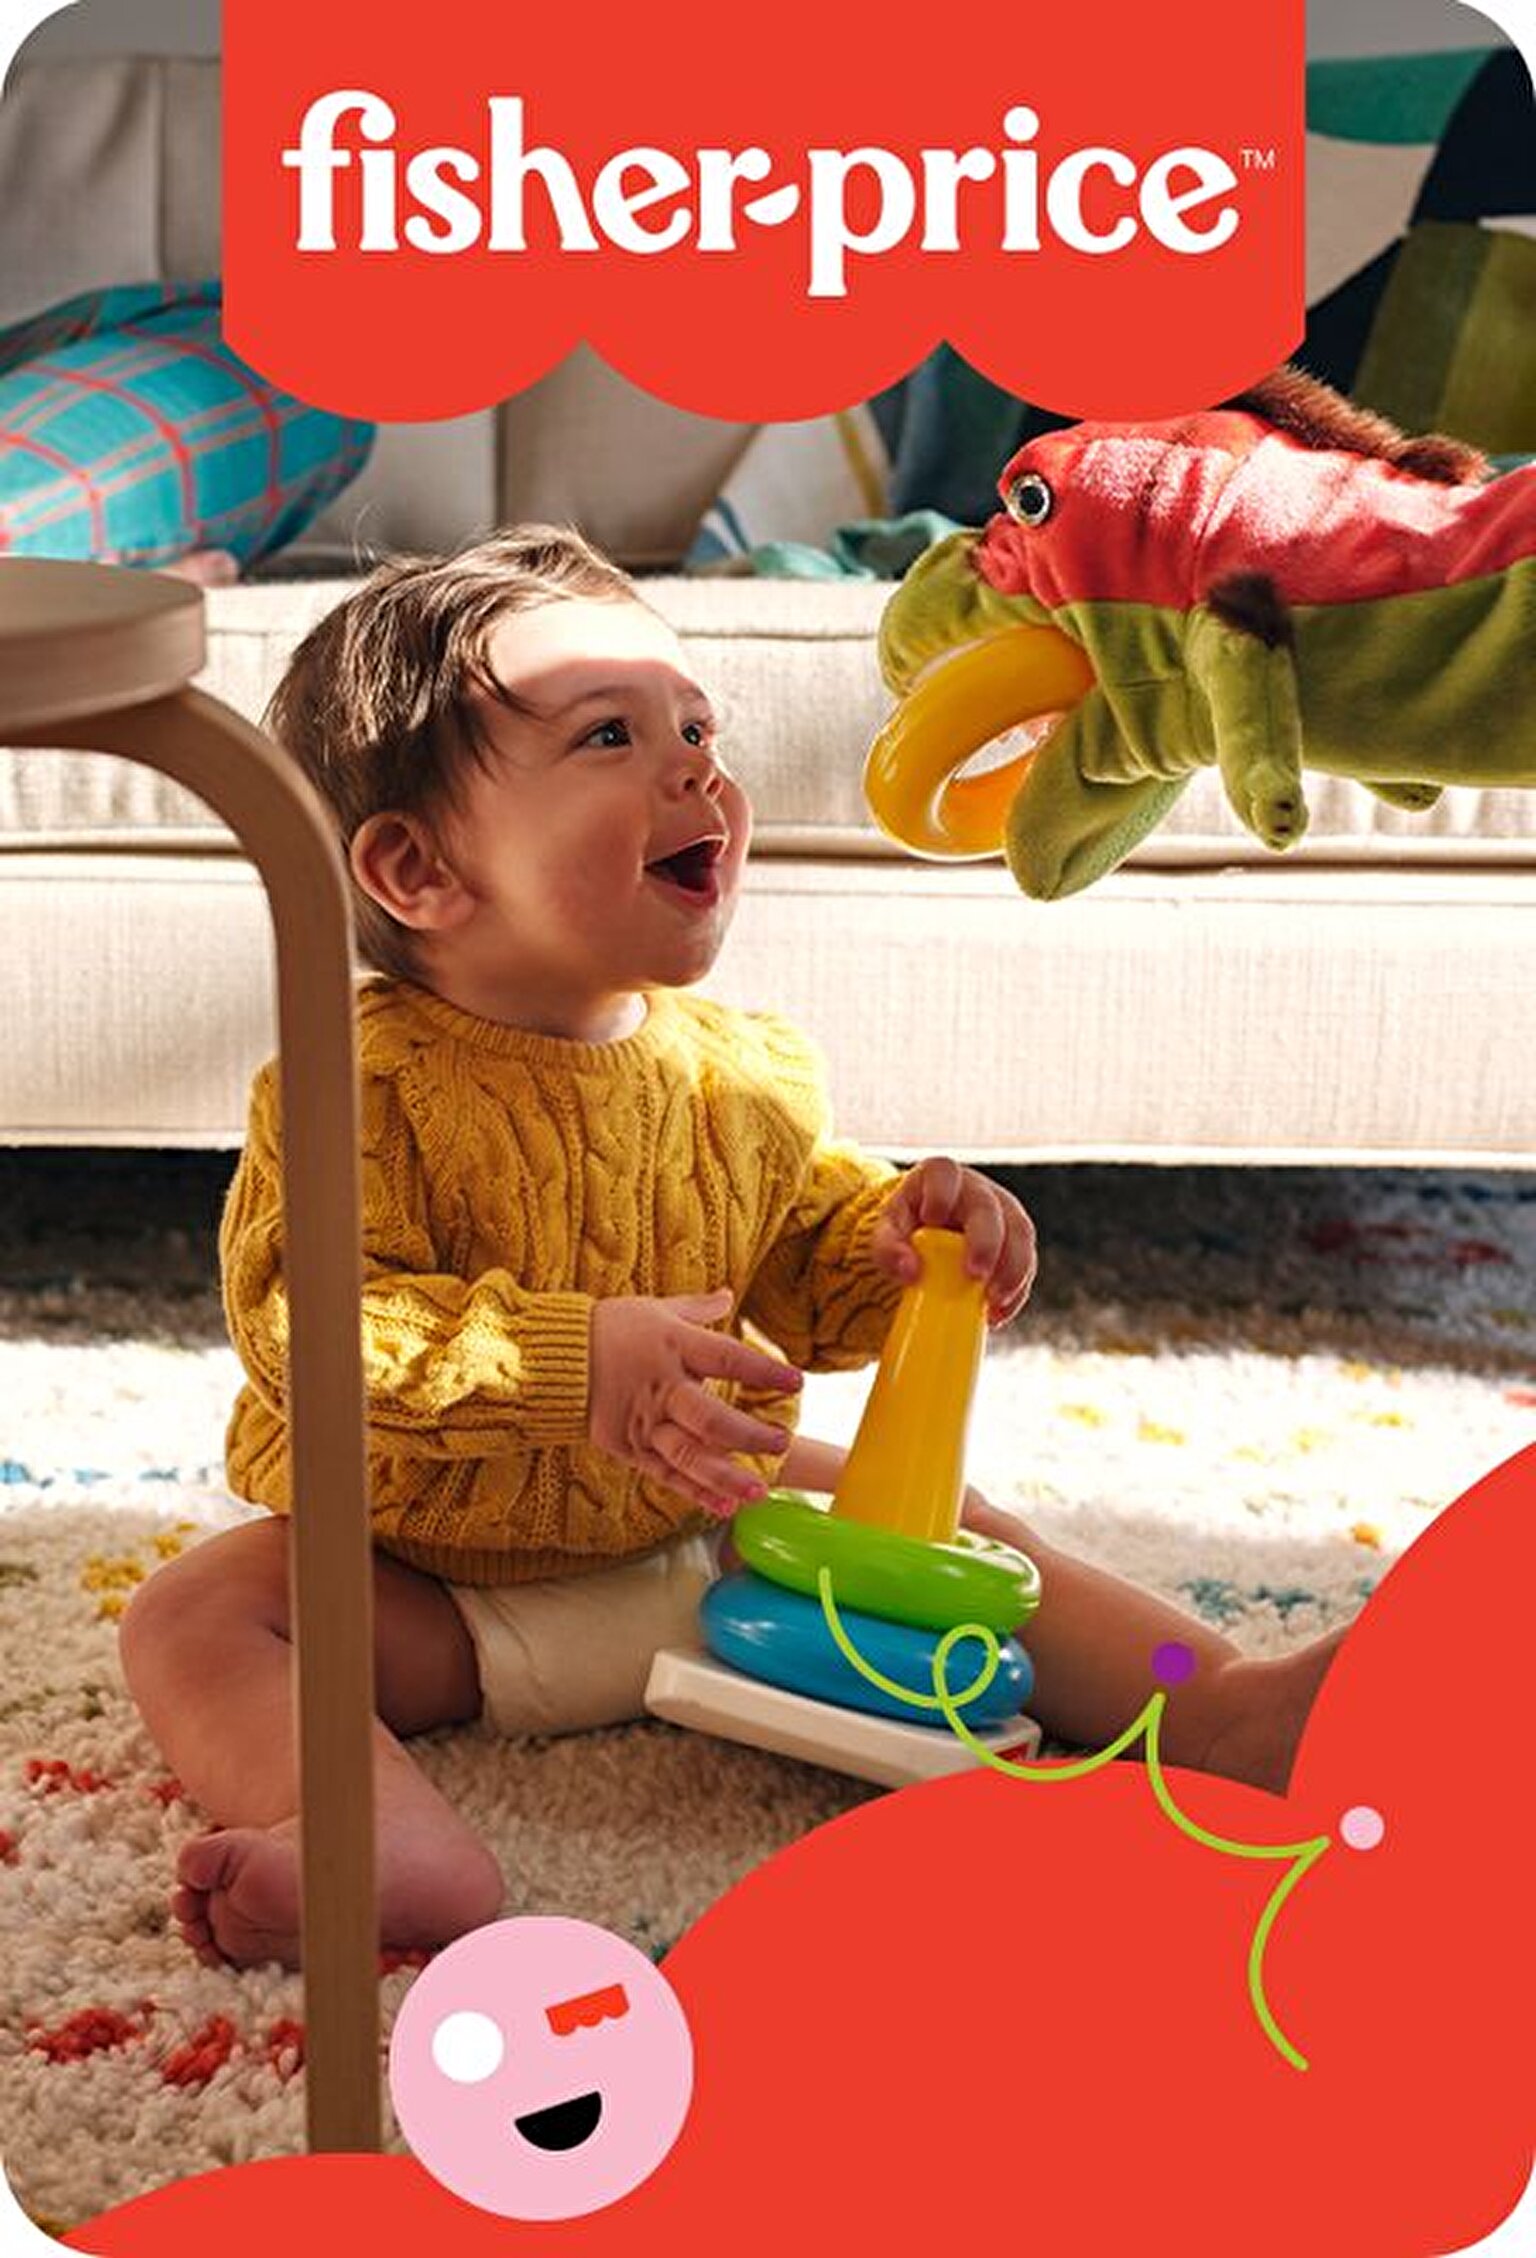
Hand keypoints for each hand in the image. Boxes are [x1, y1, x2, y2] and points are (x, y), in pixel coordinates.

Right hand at [588, 1288, 801, 1515]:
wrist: (555, 1359)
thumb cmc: (610, 1328)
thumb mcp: (655, 1310)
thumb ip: (696, 1309)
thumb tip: (728, 1296)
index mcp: (673, 1346)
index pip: (726, 1358)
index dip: (762, 1370)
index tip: (796, 1379)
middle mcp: (662, 1387)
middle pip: (710, 1417)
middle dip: (748, 1434)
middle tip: (781, 1442)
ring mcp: (645, 1422)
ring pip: (689, 1456)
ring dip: (725, 1476)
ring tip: (758, 1492)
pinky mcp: (629, 1447)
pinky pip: (666, 1475)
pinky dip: (695, 1493)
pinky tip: (724, 1507)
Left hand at [870, 1157, 1036, 1325]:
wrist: (926, 1233)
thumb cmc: (906, 1227)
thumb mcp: (887, 1232)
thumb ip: (889, 1248)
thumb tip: (911, 1272)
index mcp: (941, 1176)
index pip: (944, 1173)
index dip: (941, 1194)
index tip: (932, 1220)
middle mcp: (977, 1190)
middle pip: (990, 1209)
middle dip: (987, 1244)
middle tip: (976, 1276)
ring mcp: (1002, 1212)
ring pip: (1020, 1234)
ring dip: (1012, 1271)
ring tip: (994, 1303)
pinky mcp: (1015, 1241)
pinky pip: (1026, 1263)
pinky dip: (1016, 1290)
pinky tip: (999, 1314)